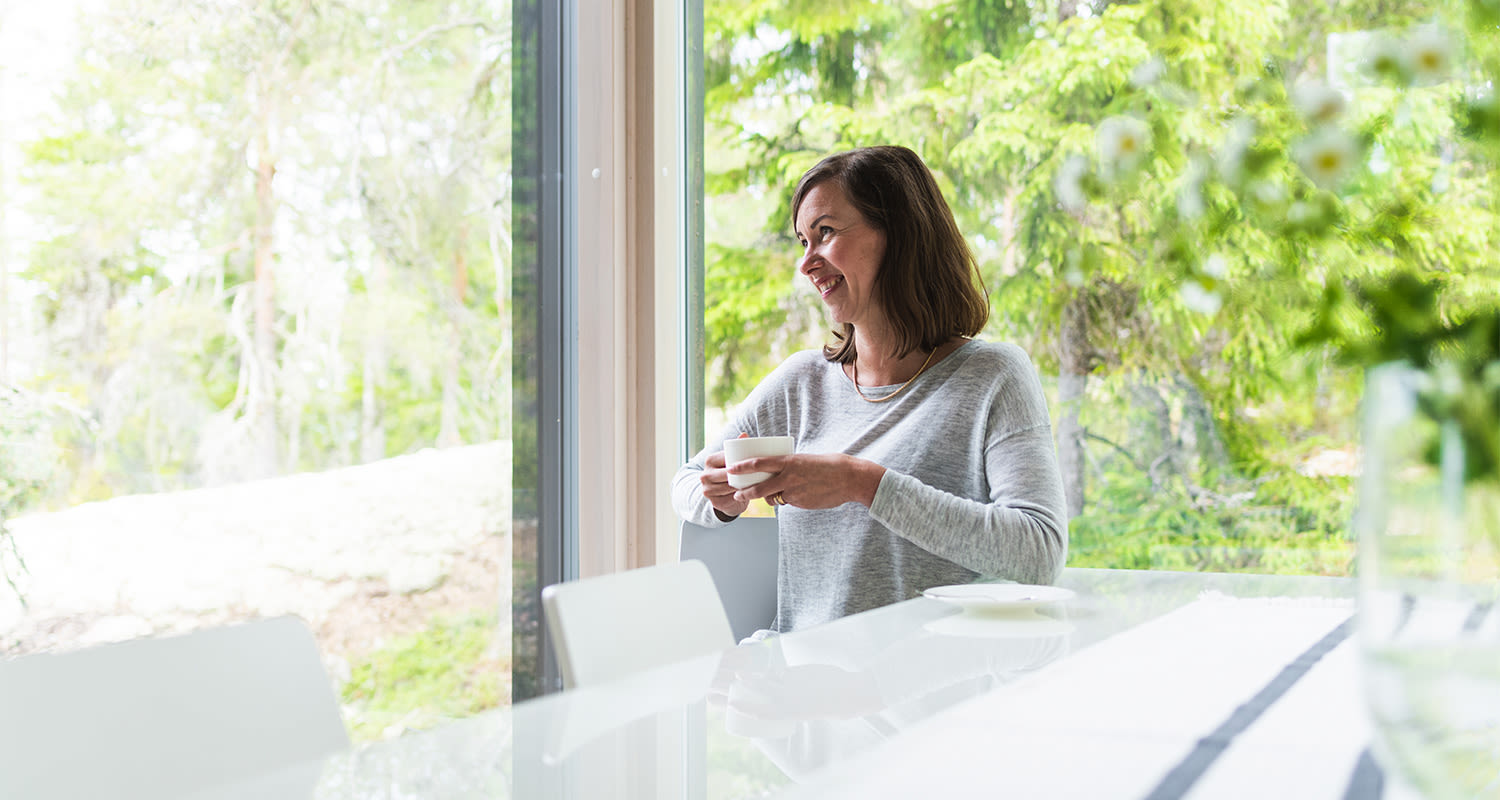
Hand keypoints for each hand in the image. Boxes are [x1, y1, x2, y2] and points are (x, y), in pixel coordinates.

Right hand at [700, 439, 750, 519]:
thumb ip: (737, 447)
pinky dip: (740, 496)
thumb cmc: (730, 473)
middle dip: (743, 474)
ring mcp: (707, 490)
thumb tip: (744, 434)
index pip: (727, 459)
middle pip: (728, 474)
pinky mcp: (714, 502)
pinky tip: (750, 493)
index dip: (741, 461)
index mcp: (710, 460)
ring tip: (758, 482)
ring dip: (743, 486)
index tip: (757, 461)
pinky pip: (731, 499)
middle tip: (761, 472)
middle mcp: (704, 475)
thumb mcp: (731, 460)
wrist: (723, 494)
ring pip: (730, 487)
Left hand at [730, 453, 885, 509]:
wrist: (848, 478)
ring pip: (771, 497)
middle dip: (744, 491)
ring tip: (756, 497)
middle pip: (759, 486)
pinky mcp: (800, 503)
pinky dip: (786, 500)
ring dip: (764, 498)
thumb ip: (788, 467)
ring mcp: (794, 491)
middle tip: (736, 494)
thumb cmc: (827, 465)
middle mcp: (788, 476)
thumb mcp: (803, 460)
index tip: (731, 469)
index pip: (759, 463)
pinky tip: (795, 495)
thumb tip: (775, 474)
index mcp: (788, 461)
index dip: (742, 467)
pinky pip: (787, 502)